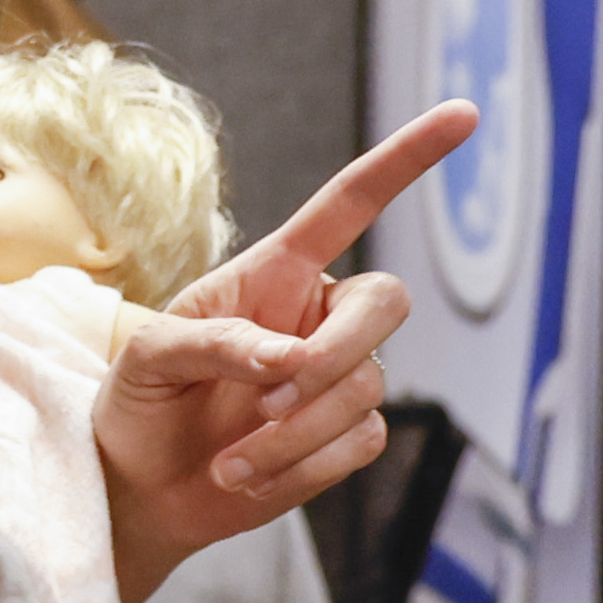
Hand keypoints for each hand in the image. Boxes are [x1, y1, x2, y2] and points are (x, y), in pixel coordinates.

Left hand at [94, 101, 476, 602]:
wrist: (140, 488)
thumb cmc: (140, 402)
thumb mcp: (149, 357)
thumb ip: (215, 342)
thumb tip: (288, 358)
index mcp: (275, 271)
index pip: (351, 204)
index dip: (405, 160)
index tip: (463, 114)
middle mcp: (317, 316)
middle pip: (388, 301)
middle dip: (335, 352)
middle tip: (270, 397)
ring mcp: (337, 378)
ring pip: (364, 387)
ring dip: (291, 434)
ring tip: (228, 463)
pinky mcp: (345, 436)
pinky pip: (360, 443)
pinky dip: (299, 469)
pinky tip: (247, 479)